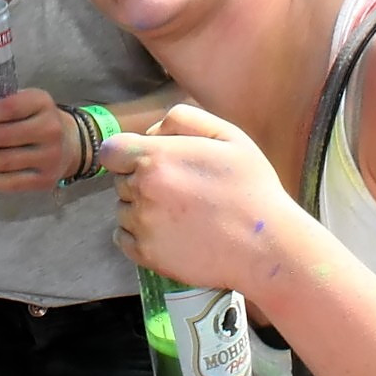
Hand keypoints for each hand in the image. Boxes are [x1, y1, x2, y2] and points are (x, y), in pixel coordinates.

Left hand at [0, 87, 78, 190]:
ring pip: (3, 161)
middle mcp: (49, 128)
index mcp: (41, 102)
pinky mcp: (45, 180)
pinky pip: (9, 182)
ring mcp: (49, 157)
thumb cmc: (32, 118)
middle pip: (2, 137)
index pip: (7, 107)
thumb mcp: (16, 101)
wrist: (70, 143)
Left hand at [99, 104, 303, 290]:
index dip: (126, 154)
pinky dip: (138, 235)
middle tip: (178, 189)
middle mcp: (142, 191)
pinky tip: (168, 232)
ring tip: (179, 214)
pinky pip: (123, 239)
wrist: (265, 244)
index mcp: (156, 158)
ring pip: (123, 210)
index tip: (147, 162)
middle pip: (120, 180)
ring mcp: (142, 225)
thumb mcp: (227, 135)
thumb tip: (150, 132)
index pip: (110, 151)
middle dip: (140, 180)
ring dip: (141, 209)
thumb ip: (182, 120)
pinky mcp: (146, 255)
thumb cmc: (251, 187)